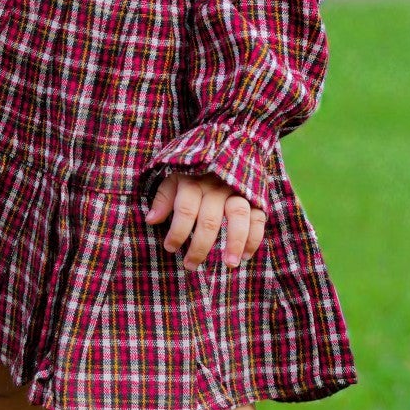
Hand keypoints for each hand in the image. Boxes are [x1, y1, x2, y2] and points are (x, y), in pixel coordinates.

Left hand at [144, 170, 264, 270]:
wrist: (229, 144)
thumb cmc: (195, 169)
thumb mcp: (175, 175)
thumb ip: (164, 197)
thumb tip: (151, 220)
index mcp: (194, 180)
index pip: (185, 209)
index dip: (177, 232)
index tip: (170, 248)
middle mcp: (217, 185)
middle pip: (209, 219)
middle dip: (199, 246)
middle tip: (190, 266)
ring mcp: (238, 190)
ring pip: (238, 217)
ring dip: (234, 242)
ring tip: (229, 264)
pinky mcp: (255, 195)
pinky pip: (258, 217)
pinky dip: (254, 237)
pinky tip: (245, 255)